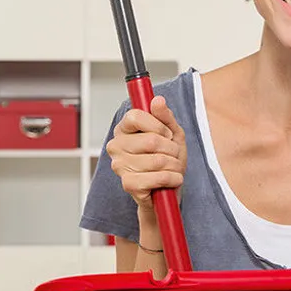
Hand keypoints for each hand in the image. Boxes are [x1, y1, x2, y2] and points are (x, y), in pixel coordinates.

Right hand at [105, 95, 186, 209]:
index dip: (158, 125)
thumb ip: (165, 116)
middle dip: (171, 149)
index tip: (167, 134)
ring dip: (174, 165)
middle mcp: (116, 146)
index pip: (135, 116)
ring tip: (173, 168)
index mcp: (123, 129)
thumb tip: (157, 100)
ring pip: (158, 160)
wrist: (168, 190)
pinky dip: (172, 178)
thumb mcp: (171, 133)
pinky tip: (172, 179)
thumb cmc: (168, 159)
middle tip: (173, 154)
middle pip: (151, 140)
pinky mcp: (128, 184)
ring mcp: (119, 166)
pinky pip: (158, 177)